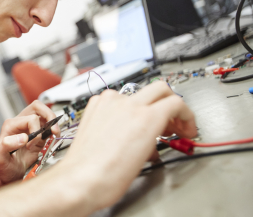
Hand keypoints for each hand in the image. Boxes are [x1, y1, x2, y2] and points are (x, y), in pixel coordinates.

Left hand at [0, 100, 60, 187]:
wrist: (10, 175)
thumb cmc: (4, 167)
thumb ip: (6, 146)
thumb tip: (22, 137)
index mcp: (10, 126)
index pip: (29, 119)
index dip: (34, 131)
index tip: (31, 145)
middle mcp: (20, 123)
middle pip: (37, 107)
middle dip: (48, 116)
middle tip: (53, 129)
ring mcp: (30, 127)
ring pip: (44, 113)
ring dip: (53, 121)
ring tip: (55, 132)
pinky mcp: (38, 134)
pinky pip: (48, 124)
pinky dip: (54, 128)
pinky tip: (54, 135)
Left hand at [60, 81, 195, 209]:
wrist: (82, 178)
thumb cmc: (109, 175)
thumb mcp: (146, 156)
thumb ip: (157, 136)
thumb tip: (160, 132)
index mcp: (145, 117)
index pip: (176, 103)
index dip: (187, 116)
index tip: (186, 126)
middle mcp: (127, 104)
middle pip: (159, 89)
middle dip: (170, 104)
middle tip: (172, 122)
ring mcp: (109, 103)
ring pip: (136, 93)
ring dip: (146, 106)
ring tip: (148, 127)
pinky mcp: (95, 105)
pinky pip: (115, 99)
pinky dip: (124, 109)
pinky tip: (126, 126)